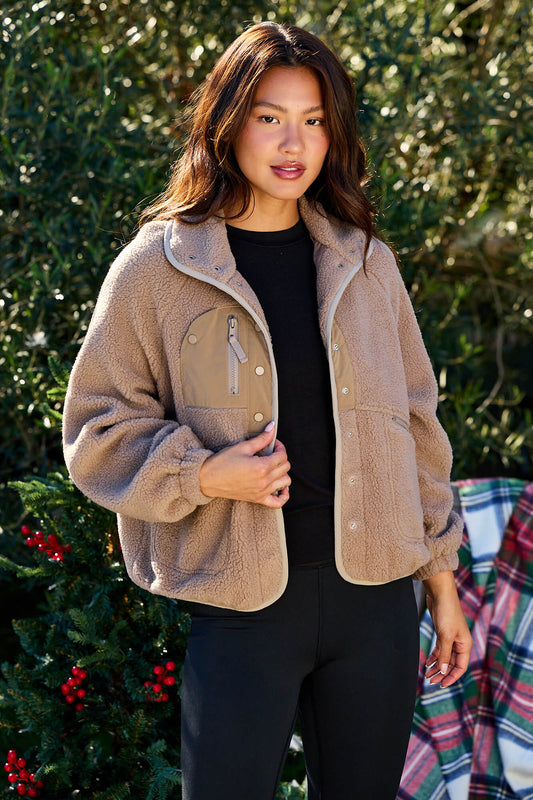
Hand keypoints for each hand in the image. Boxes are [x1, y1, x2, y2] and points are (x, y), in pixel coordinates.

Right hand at [198, 422, 290, 507]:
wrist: (208, 479)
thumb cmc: (222, 462)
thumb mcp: (242, 447)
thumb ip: (261, 438)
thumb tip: (272, 428)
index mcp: (261, 467)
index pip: (282, 456)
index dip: (279, 447)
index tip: (273, 444)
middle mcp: (264, 481)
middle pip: (285, 468)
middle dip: (281, 457)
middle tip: (271, 453)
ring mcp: (261, 492)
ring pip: (285, 482)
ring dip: (282, 473)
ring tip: (273, 467)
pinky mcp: (257, 499)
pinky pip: (278, 502)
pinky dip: (283, 495)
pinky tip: (280, 487)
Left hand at [423, 571, 472, 687]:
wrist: (440, 594)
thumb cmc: (447, 612)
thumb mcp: (445, 636)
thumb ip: (444, 654)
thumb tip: (443, 671)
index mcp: (465, 645)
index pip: (460, 667)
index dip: (451, 677)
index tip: (441, 685)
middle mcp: (459, 643)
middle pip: (451, 664)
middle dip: (442, 673)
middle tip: (430, 681)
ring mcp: (451, 638)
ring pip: (444, 658)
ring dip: (436, 666)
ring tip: (426, 675)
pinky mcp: (442, 633)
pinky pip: (440, 650)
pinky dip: (434, 657)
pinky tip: (427, 663)